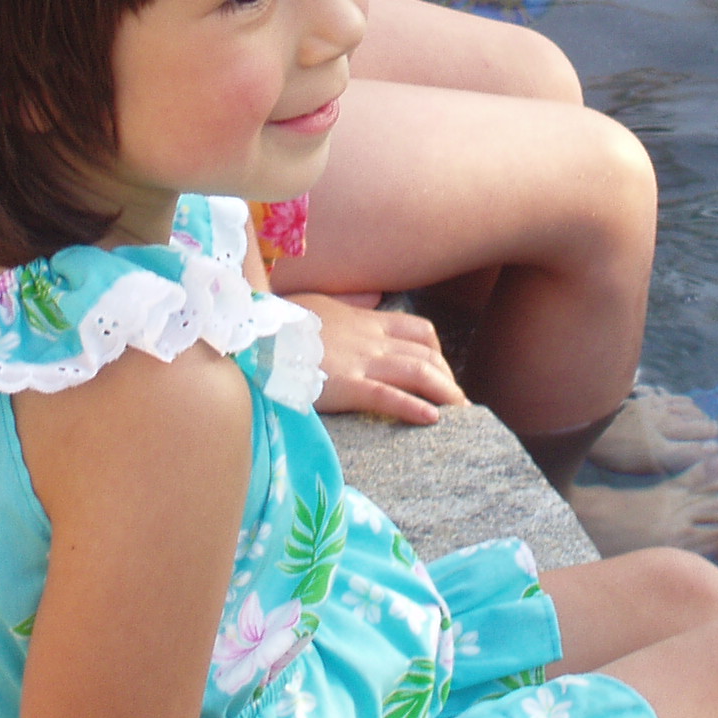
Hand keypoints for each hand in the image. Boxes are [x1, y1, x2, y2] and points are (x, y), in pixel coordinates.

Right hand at [289, 293, 468, 424]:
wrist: (256, 334)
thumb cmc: (281, 322)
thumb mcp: (320, 303)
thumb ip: (349, 304)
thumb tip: (372, 298)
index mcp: (366, 320)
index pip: (419, 331)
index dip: (438, 352)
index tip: (442, 372)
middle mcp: (371, 338)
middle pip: (426, 354)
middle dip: (448, 378)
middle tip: (458, 402)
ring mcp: (360, 361)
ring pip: (417, 372)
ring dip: (445, 392)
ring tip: (461, 412)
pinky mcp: (346, 385)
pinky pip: (387, 395)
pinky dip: (413, 407)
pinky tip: (431, 419)